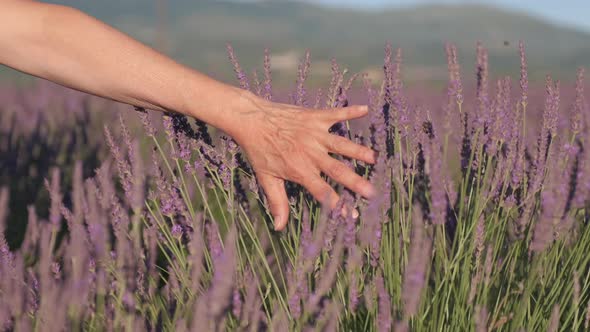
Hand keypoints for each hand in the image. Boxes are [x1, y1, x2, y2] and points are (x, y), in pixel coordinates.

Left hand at [228, 91, 376, 230]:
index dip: (338, 205)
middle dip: (356, 182)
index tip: (353, 215)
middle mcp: (310, 153)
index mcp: (300, 170)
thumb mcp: (266, 178)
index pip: (323, 192)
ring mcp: (314, 134)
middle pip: (338, 170)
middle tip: (372, 192)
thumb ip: (277, 201)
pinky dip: (350, 111)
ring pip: (342, 144)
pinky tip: (365, 109)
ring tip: (375, 158)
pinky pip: (335, 114)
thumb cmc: (258, 150)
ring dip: (359, 151)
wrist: (250, 120)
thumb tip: (279, 227)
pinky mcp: (314, 117)